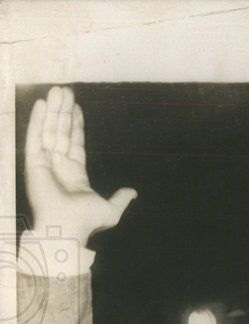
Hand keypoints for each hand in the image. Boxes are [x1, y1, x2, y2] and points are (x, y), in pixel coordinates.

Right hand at [25, 86, 136, 257]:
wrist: (68, 227)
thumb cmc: (87, 221)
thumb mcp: (110, 210)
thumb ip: (120, 199)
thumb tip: (133, 192)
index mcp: (75, 174)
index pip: (75, 143)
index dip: (76, 125)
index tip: (76, 108)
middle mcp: (58, 166)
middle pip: (61, 132)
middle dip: (64, 111)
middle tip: (66, 90)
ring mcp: (45, 163)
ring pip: (49, 130)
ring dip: (53, 110)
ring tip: (57, 90)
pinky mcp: (33, 162)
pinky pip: (34, 135)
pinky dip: (37, 119)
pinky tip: (42, 103)